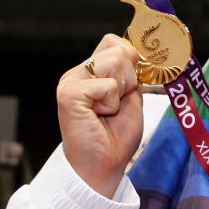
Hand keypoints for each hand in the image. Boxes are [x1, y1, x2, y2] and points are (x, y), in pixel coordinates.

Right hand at [57, 34, 143, 198]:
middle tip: (116, 104)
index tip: (129, 87)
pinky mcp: (69, 94)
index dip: (131, 60)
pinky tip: (100, 116)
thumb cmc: (116, 136)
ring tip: (108, 110)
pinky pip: (108, 85)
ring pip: (115, 61)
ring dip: (121, 90)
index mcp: (90, 71)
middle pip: (118, 48)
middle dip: (129, 77)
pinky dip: (112, 103)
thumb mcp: (131, 97)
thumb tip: (139, 51)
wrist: (103, 166)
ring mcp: (70, 81)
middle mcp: (77, 72)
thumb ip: (132, 73)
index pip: (114, 42)